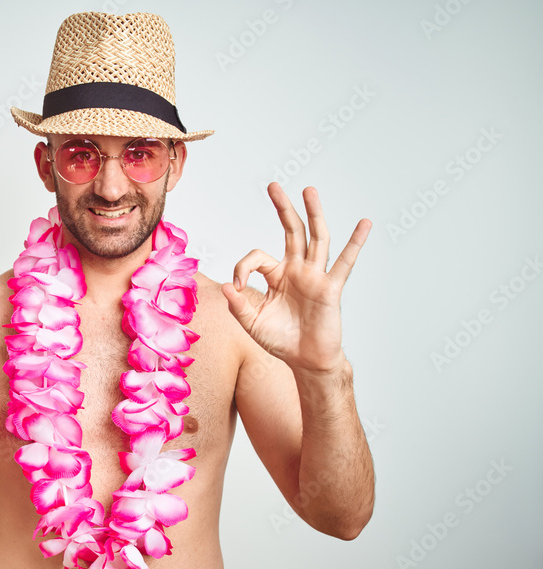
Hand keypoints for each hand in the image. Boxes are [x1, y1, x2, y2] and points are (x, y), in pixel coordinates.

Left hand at [221, 183, 370, 372]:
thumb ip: (238, 305)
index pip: (258, 257)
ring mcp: (315, 276)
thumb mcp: (251, 323)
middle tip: (273, 186)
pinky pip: (345, 263)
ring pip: (316, 238)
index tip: (237, 286)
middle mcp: (296, 270)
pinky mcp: (330, 288)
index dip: (243, 267)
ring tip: (309, 190)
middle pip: (291, 232)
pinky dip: (356, 243)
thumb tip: (225, 285)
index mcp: (276, 276)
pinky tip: (364, 224)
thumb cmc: (280, 340)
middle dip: (283, 208)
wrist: (305, 361)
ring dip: (313, 214)